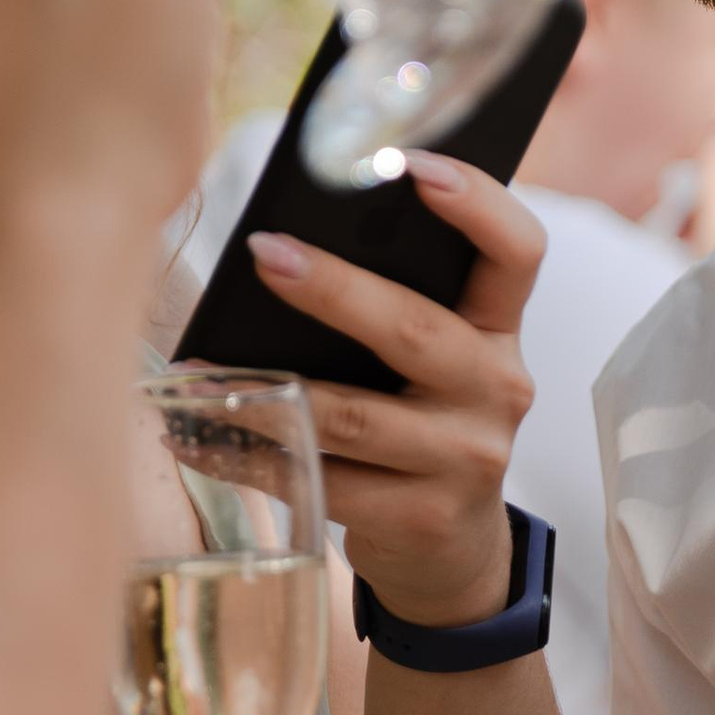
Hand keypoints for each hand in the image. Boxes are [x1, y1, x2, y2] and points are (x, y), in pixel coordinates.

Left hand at [244, 150, 542, 631]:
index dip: (477, 203)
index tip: (413, 164)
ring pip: (354, 418)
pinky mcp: (423, 519)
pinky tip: (198, 438)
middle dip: (334, 290)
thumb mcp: (427, 365)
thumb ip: (388, 308)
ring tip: (196, 368)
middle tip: (263, 254)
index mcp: (497, 331)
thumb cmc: (415, 426)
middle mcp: (497, 389)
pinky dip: (252, 459)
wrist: (448, 550)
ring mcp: (465, 459)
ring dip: (265, 391)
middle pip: (415, 330)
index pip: (518, 252)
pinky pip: (322, 483)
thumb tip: (275, 251)